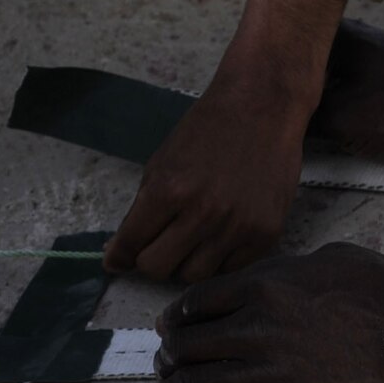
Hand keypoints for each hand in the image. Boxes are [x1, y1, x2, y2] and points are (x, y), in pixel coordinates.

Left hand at [106, 72, 306, 280]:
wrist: (262, 106)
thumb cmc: (207, 130)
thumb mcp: (161, 163)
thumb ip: (141, 211)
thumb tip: (118, 256)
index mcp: (168, 190)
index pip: (131, 245)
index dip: (121, 254)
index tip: (118, 260)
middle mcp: (203, 213)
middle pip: (158, 269)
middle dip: (152, 259)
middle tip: (160, 244)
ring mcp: (237, 226)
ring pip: (194, 276)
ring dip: (186, 261)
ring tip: (193, 237)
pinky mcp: (266, 234)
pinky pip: (230, 269)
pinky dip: (219, 259)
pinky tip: (220, 235)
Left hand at [152, 243, 383, 382]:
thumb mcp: (333, 258)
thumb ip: (287, 268)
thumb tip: (265, 277)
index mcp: (264, 287)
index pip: (196, 303)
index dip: (174, 318)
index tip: (168, 327)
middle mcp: (256, 329)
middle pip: (188, 345)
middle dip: (169, 356)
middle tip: (162, 365)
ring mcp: (268, 374)